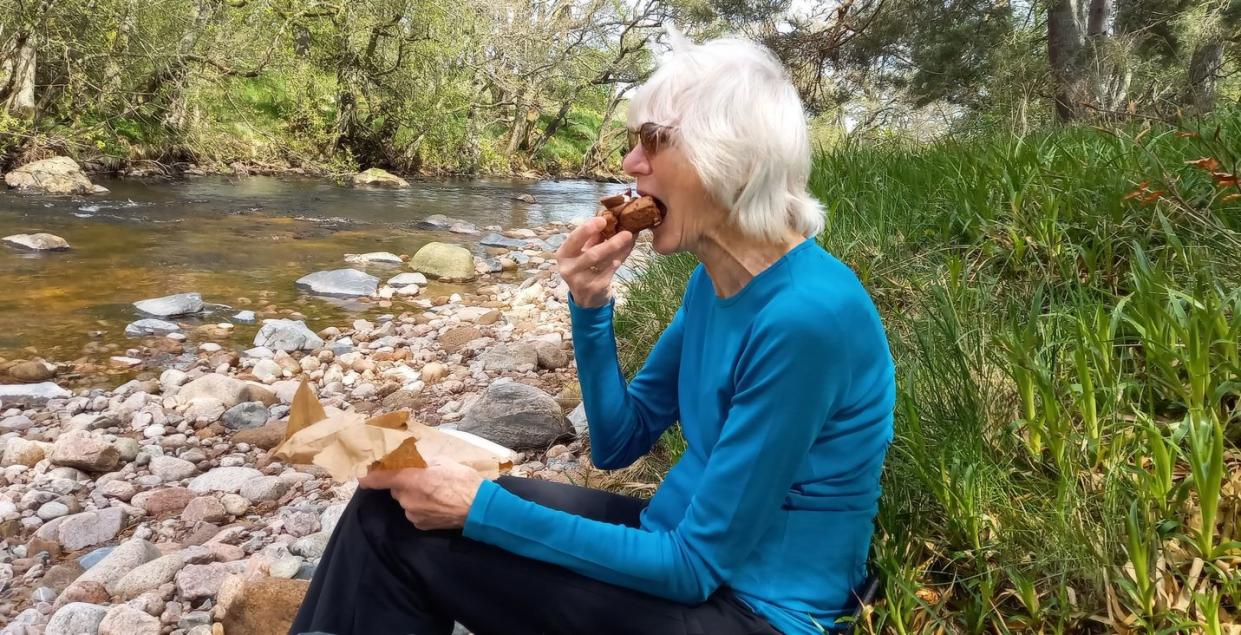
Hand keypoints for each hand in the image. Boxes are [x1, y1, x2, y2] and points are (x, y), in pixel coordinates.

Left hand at [357, 459, 483, 529]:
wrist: (480, 508)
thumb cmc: (463, 481)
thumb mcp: (444, 462)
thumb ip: (423, 462)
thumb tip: (413, 461)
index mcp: (411, 479)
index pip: (378, 478)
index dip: (367, 476)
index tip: (360, 473)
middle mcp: (407, 498)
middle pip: (395, 488)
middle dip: (403, 482)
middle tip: (422, 477)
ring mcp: (413, 514)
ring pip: (405, 501)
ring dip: (413, 496)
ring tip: (435, 492)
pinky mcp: (420, 525)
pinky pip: (414, 512)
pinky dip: (421, 507)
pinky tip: (437, 504)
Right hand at [556, 216, 636, 308]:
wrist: (586, 298)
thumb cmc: (585, 268)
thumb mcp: (584, 252)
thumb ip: (594, 237)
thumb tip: (610, 217)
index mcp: (563, 254)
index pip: (574, 239)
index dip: (588, 228)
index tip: (603, 220)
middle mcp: (568, 268)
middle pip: (591, 254)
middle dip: (610, 242)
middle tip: (627, 232)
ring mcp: (581, 281)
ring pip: (602, 263)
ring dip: (618, 250)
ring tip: (629, 239)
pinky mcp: (594, 289)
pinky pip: (609, 273)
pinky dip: (617, 262)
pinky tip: (621, 256)